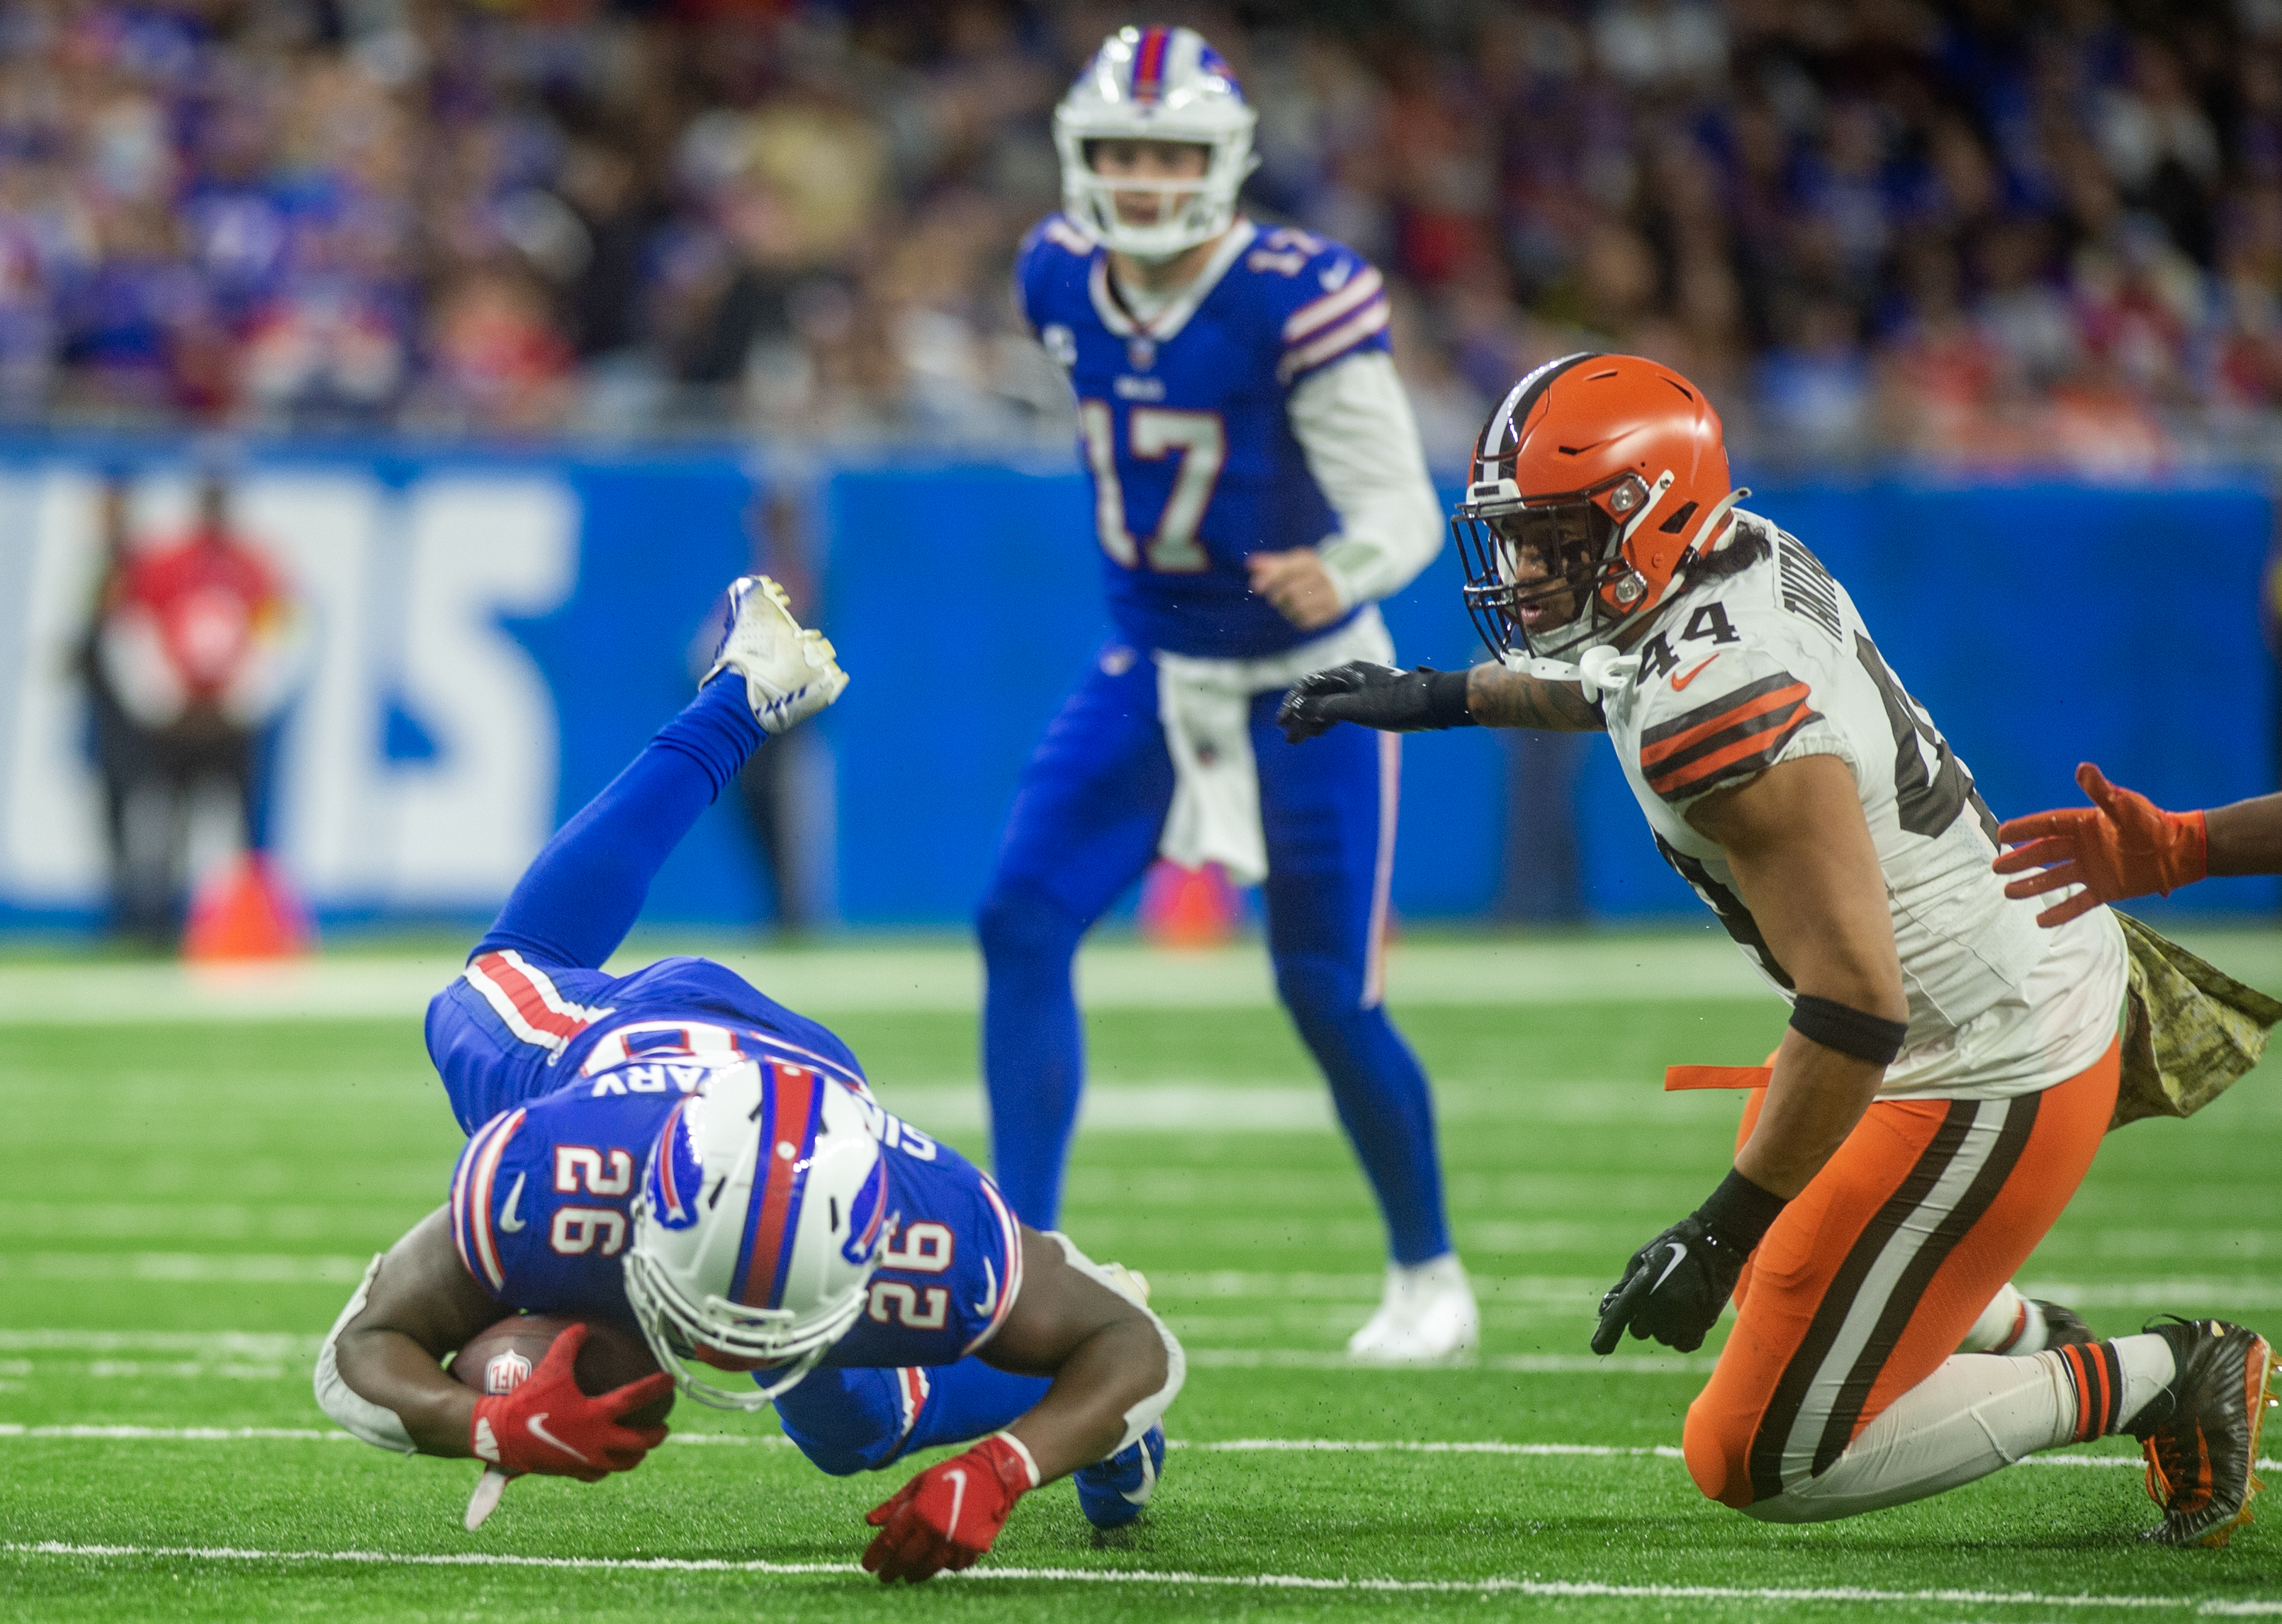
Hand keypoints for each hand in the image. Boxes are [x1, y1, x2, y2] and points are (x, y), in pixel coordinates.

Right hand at [468, 1324, 672, 1482]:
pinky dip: (609, 1468)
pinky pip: (600, 1474)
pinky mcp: (573, 1471)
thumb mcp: (550, 1368)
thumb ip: (568, 1344)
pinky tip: (610, 1462)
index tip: (671, 1380)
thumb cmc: (528, 1401)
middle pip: (640, 1442)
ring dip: (637, 1455)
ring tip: (643, 1448)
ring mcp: (587, 1459)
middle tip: (665, 1427)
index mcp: (597, 1414)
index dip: (656, 1387)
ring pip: (624, 1464)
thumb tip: (582, 1326)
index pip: (636, 1398)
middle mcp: (598, 1440)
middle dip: (656, 1435)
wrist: (502, 1435)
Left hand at [861, 1434, 1035, 1583]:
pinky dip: (942, 1566)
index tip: (867, 1566)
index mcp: (919, 1511)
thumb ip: (893, 1504)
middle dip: (892, 1570)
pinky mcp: (973, 1548)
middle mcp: (935, 1530)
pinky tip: (936, 1564)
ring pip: (928, 1567)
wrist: (994, 1475)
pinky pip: (952, 1565)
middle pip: (906, 1559)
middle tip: (884, 1576)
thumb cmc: (952, 1473)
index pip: (889, 1540)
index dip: (875, 1555)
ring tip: (908, 1575)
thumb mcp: (919, 1483)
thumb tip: (869, 1521)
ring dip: (915, 1574)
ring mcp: (955, 1541)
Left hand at [1248, 549, 1346, 630]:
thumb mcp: (1292, 564)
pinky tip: (1296, 614)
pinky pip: (1306, 620)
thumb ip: (1271, 564)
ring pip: (1298, 607)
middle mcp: (1322, 576)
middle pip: (1290, 591)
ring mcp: (1329, 594)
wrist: (1338, 583)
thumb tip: (1249, 564)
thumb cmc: (1306, 574)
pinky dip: (1296, 619)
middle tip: (1274, 599)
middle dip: (1277, 596)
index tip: (1255, 587)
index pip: (1286, 569)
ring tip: (1286, 606)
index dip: (1268, 579)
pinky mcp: (1332, 610)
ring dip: (1286, 609)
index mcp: (1309, 561)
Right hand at [1276, 661, 1473, 743]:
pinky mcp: (1368, 701)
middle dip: (1300, 717)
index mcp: (1345, 673)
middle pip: (1316, 695)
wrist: (1432, 703)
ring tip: (1299, 740)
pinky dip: (1328, 721)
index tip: (1282, 722)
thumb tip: (1300, 711)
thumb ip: (1326, 708)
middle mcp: (1349, 678)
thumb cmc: (1397, 703)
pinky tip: (1321, 732)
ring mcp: (1359, 689)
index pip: (1308, 685)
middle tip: (1289, 738)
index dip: (1292, 704)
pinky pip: (1340, 709)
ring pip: (1327, 704)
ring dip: (1313, 721)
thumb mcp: (1357, 708)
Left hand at [1592, 1214, 1747, 1355]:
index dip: (1606, 1335)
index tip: (1599, 1348)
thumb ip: (1623, 1287)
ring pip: (1663, 1339)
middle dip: (1642, 1320)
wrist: (1714, 1241)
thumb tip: (1604, 1311)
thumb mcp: (1641, 1260)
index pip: (1618, 1317)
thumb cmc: (1672, 1246)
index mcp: (1642, 1287)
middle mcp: (1661, 1306)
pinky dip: (1683, 1336)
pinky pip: (1685, 1344)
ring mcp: (1683, 1316)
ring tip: (1676, 1301)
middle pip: (1639, 1332)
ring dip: (1665, 1327)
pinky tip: (1686, 1318)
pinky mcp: (1703, 1323)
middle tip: (1656, 1299)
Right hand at [1992, 762, 2207, 926]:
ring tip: (2008, 892)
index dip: (2024, 829)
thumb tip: (2082, 768)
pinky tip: (2040, 921)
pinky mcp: (2105, 889)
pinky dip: (2060, 912)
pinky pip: (2078, 902)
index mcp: (2084, 824)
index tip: (2001, 833)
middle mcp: (2083, 847)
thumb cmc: (2154, 825)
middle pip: (2044, 853)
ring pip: (2055, 878)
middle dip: (2020, 860)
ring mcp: (2092, 869)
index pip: (2047, 826)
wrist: (2182, 852)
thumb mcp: (2126, 808)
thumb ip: (2102, 793)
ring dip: (2032, 885)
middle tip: (1996, 867)